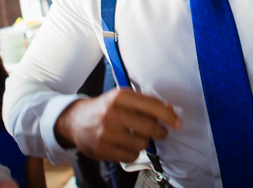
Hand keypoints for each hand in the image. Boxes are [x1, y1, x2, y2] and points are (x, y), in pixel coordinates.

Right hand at [55, 89, 181, 162]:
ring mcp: (106, 132)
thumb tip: (169, 109)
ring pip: (142, 143)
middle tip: (162, 132)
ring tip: (136, 136)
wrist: (75, 120)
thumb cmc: (105, 108)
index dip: (168, 115)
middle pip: (149, 127)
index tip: (177, 123)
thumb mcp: (122, 98)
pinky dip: (133, 152)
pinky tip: (126, 145)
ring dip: (144, 142)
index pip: (152, 105)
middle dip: (161, 132)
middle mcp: (112, 112)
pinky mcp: (103, 149)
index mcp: (120, 96)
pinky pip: (131, 155)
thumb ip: (145, 103)